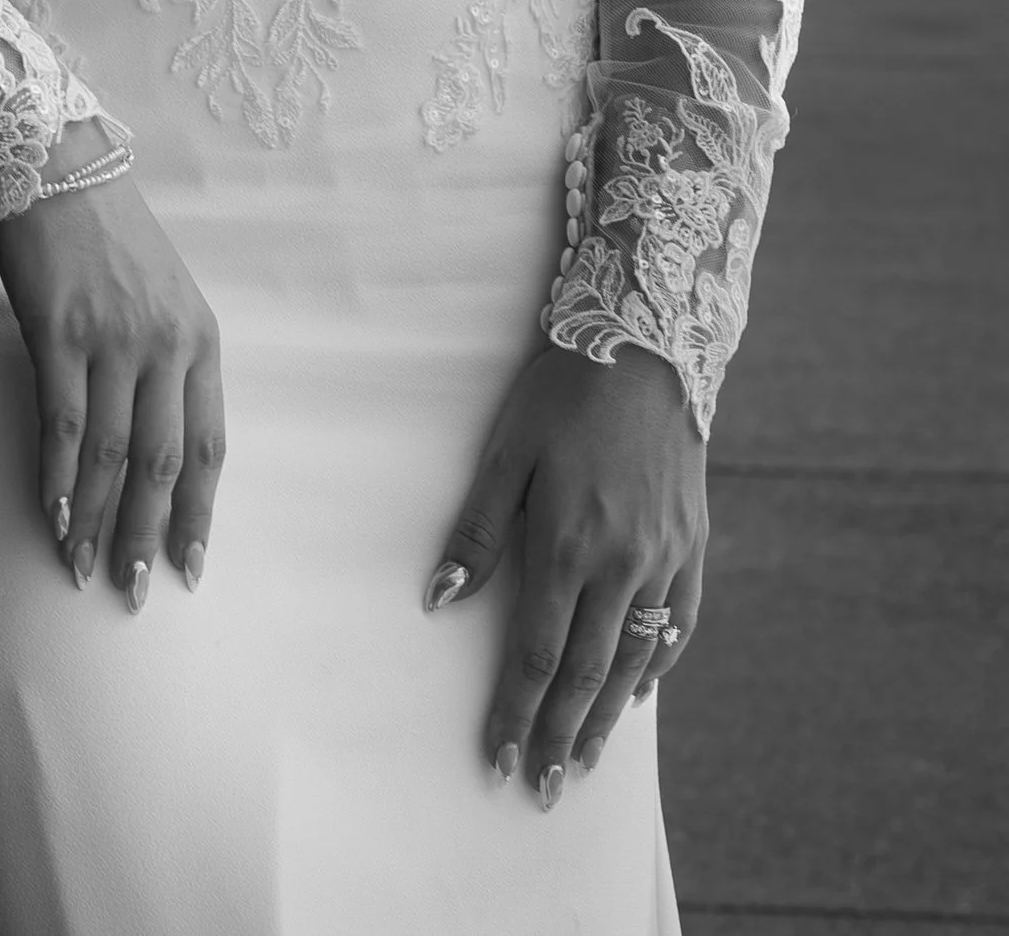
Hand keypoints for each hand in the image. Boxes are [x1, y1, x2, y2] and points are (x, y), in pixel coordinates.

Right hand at [0, 171, 224, 612]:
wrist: (57, 168)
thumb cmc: (107, 236)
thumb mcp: (163, 297)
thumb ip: (166, 362)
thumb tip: (154, 440)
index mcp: (202, 342)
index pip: (209, 447)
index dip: (200, 514)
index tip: (191, 567)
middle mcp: (166, 346)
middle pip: (163, 464)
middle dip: (149, 536)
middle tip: (135, 592)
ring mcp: (112, 341)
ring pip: (111, 456)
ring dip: (96, 522)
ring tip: (81, 570)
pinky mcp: (58, 334)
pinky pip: (63, 424)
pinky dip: (58, 478)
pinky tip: (51, 516)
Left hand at [425, 345, 706, 809]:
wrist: (648, 345)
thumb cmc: (559, 397)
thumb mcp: (504, 456)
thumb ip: (475, 535)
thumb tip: (440, 602)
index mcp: (568, 547)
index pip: (537, 656)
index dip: (516, 713)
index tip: (498, 759)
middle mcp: (625, 564)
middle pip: (587, 674)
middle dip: (559, 737)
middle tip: (541, 790)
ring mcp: (668, 557)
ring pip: (636, 659)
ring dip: (607, 717)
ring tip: (583, 762)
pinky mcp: (695, 542)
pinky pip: (679, 623)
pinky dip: (656, 665)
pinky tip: (635, 692)